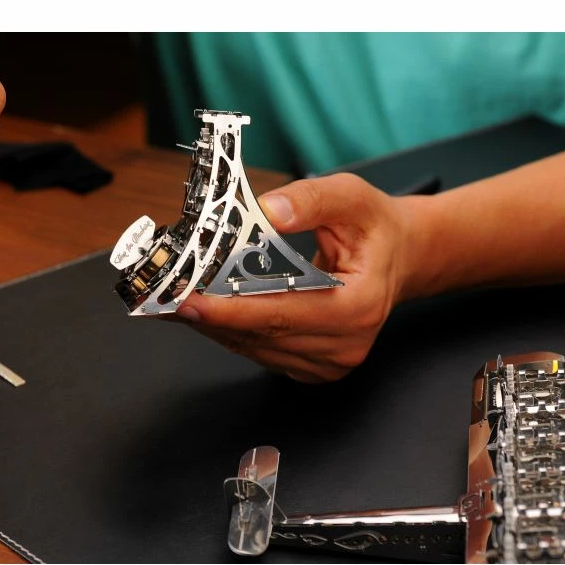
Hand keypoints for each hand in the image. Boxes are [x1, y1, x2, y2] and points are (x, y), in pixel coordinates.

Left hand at [176, 173, 411, 382]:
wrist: (399, 258)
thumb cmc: (375, 229)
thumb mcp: (352, 196)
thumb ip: (311, 199)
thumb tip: (268, 212)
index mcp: (359, 306)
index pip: (283, 314)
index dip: (232, 309)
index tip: (188, 301)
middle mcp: (346, 344)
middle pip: (262, 335)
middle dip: (210, 316)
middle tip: (165, 296)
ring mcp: (330, 363)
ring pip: (256, 348)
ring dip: (215, 326)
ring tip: (177, 300)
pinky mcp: (316, 367)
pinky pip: (262, 353)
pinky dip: (232, 332)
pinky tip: (208, 312)